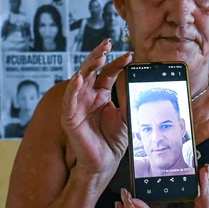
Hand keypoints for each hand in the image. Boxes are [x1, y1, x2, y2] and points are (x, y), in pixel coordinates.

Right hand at [62, 40, 132, 185]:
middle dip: (98, 56)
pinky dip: (73, 89)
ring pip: (80, 80)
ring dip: (88, 67)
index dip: (116, 63)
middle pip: (91, 71)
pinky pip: (69, 102)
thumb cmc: (113, 141)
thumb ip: (128, 100)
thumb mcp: (126, 116)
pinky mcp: (70, 119)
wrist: (104, 163)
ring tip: (99, 56)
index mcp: (100, 95)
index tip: (129, 55)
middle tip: (107, 44)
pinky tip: (79, 77)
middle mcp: (87, 97)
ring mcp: (78, 106)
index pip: (107, 74)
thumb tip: (139, 84)